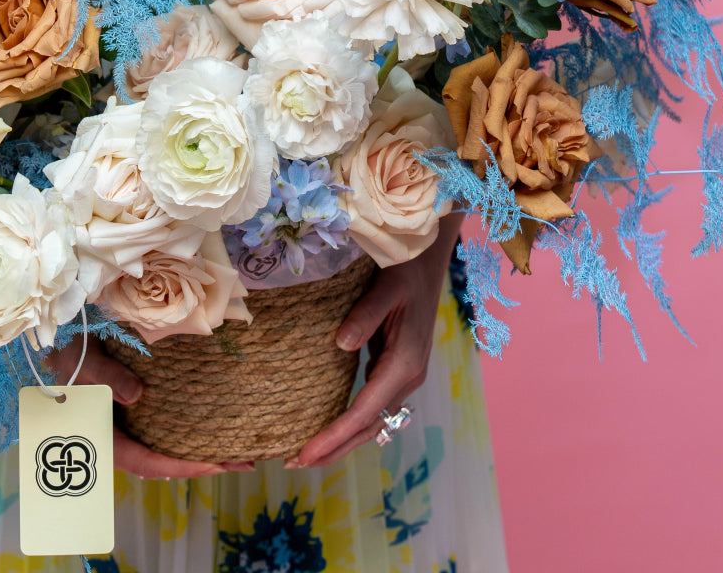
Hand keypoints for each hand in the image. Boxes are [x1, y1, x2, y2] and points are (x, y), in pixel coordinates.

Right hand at [45, 337, 253, 478]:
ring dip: (200, 450)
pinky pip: (165, 430)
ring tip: (238, 447)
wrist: (59, 340)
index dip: (180, 467)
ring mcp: (130, 427)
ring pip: (167, 448)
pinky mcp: (136, 413)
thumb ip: (106, 377)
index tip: (215, 465)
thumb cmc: (69, 352)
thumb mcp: (84, 361)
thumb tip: (137, 396)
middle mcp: (121, 439)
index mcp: (105, 437)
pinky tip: (212, 426)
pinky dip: (189, 432)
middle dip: (204, 463)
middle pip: (165, 461)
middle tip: (244, 460)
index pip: (147, 463)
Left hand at [287, 216, 459, 469]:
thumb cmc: (405, 270)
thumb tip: (341, 344)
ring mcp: (404, 375)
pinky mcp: (397, 368)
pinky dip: (351, 421)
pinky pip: (372, 404)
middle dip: (334, 448)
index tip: (306, 453)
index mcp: (405, 363)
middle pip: (369, 427)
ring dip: (342, 439)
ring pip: (372, 420)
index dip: (335, 435)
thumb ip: (365, 316)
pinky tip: (329, 425)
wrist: (428, 260)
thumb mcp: (385, 287)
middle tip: (294, 463)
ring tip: (306, 453)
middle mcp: (408, 376)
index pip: (364, 411)